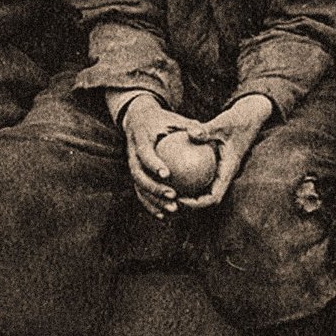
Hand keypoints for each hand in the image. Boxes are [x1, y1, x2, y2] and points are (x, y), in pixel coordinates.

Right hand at [121, 95, 205, 218]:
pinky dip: (151, 205)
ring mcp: (132, 167)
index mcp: (140, 140)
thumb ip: (191, 127)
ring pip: (139, 188)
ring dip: (154, 201)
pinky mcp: (135, 175)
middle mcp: (132, 155)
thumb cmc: (164, 121)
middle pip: (138, 175)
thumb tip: (204, 136)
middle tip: (173, 196)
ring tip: (173, 209)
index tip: (167, 174)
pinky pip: (141, 193)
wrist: (139, 120)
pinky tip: (166, 215)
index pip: (144, 154)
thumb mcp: (177, 119)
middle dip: (154, 188)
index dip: (153, 164)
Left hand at [178, 94, 273, 209]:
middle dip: (188, 203)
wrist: (249, 118)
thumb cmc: (236, 120)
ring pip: (202, 188)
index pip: (214, 197)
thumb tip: (189, 133)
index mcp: (228, 172)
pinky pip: (200, 173)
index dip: (197, 204)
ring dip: (186, 191)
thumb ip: (206, 130)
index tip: (180, 200)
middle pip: (205, 199)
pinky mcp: (215, 165)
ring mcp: (220, 171)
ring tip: (166, 187)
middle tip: (168, 197)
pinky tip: (170, 167)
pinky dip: (187, 174)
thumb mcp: (221, 123)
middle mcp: (224, 175)